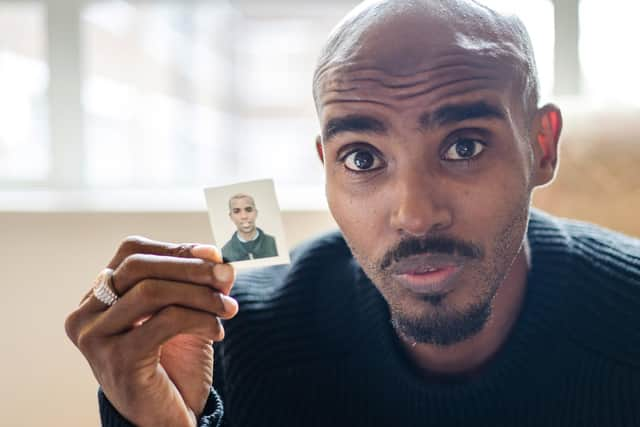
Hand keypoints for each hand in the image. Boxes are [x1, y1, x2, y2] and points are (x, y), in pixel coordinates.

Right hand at [65, 237, 237, 426]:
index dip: (175, 249)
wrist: (167, 419)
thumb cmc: (173, 364)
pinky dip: (199, 319)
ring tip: (228, 309)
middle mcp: (86, 314)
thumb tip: (218, 257)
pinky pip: (165, 321)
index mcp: (97, 296)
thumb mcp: (184, 313)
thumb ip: (196, 284)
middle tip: (227, 277)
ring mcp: (96, 337)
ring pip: (151, 291)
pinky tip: (217, 332)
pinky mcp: (117, 359)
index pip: (132, 252)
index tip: (214, 255)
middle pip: (138, 266)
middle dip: (190, 267)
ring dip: (201, 295)